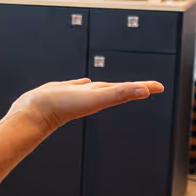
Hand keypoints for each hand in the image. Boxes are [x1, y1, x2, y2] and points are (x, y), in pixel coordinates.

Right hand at [9, 78, 164, 134]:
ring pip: (100, 89)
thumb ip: (121, 93)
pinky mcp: (65, 91)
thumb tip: (145, 91)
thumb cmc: (64, 106)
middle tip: (148, 86)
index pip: (129, 91)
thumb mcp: (96, 98)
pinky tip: (87, 83)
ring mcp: (80, 95)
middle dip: (134, 87)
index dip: (145, 87)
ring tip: (119, 85)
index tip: (160, 87)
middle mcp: (94, 96)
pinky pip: (80, 86)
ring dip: (111, 86)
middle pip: (119, 90)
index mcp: (104, 98)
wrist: (35, 112)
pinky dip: (86, 84)